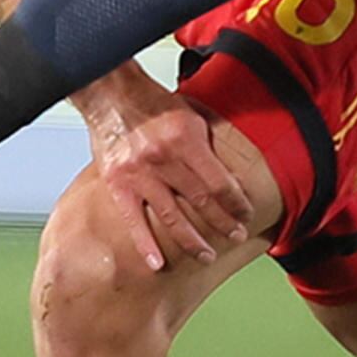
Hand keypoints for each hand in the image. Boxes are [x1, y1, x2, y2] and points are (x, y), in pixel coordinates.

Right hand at [84, 73, 251, 272]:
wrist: (110, 93)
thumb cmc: (152, 103)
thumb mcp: (191, 116)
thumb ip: (207, 146)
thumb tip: (231, 175)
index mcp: (185, 139)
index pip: (220, 182)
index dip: (237, 203)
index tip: (246, 214)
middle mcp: (163, 159)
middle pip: (200, 202)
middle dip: (223, 223)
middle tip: (236, 236)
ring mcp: (138, 174)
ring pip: (172, 217)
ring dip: (193, 241)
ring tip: (207, 255)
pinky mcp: (117, 185)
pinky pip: (133, 221)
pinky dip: (145, 245)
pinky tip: (157, 263)